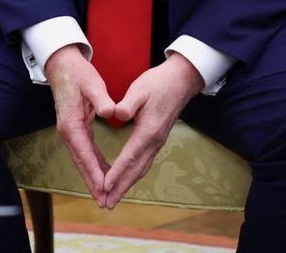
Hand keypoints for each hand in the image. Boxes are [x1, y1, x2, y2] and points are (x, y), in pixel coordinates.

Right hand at [44, 44, 115, 206]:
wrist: (61, 65)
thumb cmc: (78, 73)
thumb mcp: (92, 83)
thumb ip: (101, 98)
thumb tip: (111, 112)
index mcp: (72, 123)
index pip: (85, 153)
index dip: (95, 172)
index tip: (105, 187)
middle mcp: (67, 131)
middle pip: (81, 163)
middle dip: (93, 184)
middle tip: (106, 202)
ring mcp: (69, 132)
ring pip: (82, 160)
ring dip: (93, 179)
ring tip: (105, 196)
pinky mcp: (74, 129)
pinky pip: (84, 152)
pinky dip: (93, 166)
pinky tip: (103, 175)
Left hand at [102, 53, 203, 207]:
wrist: (180, 81)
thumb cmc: (158, 83)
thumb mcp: (140, 89)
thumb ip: (127, 104)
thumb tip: (116, 114)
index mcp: (148, 131)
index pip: (129, 156)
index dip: (117, 173)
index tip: (104, 186)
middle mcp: (154, 141)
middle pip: (136, 171)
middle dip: (120, 188)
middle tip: (106, 204)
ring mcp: (157, 142)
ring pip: (141, 169)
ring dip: (126, 185)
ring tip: (113, 198)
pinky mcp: (156, 140)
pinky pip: (143, 163)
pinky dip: (133, 175)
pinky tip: (125, 180)